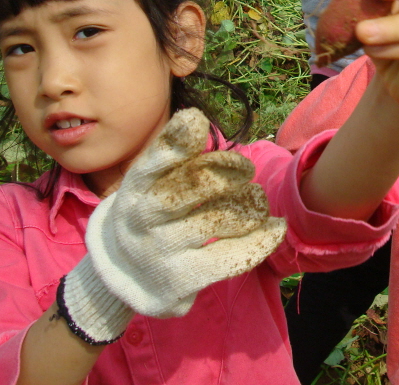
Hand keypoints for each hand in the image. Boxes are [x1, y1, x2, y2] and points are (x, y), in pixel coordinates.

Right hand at [63, 109, 285, 342]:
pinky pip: (230, 257)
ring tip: (258, 200)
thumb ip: (173, 156)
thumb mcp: (149, 184)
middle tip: (247, 169)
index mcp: (135, 189)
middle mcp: (143, 219)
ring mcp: (162, 251)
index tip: (197, 120)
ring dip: (248, 205)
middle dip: (224, 172)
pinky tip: (275, 228)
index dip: (175, 141)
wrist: (123, 277)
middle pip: (189, 188)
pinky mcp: (182, 279)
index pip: (152, 163)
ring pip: (217, 219)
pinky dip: (260, 240)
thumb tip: (194, 119)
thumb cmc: (151, 215)